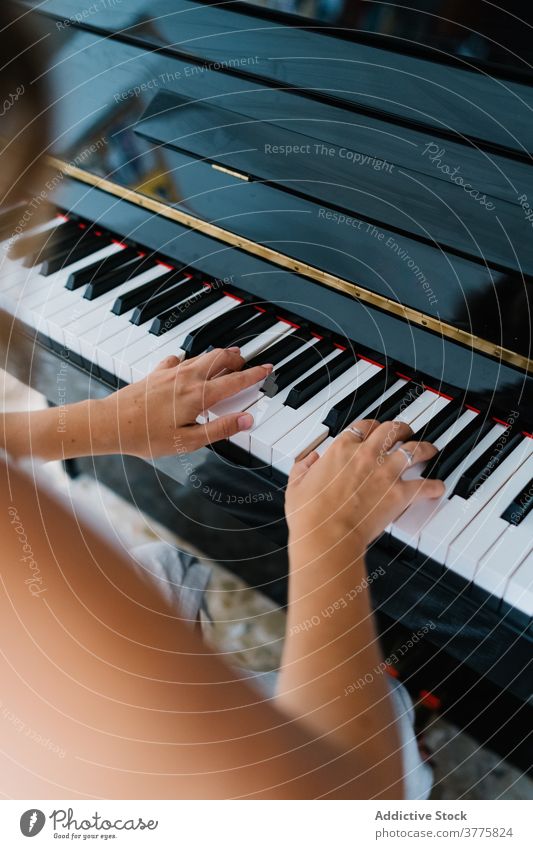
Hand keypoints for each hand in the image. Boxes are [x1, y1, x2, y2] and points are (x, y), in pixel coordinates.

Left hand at [93, 347, 271, 458]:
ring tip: (228, 358)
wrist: (110, 423)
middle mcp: (187, 379)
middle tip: (248, 362)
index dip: (254, 375)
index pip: (235, 381)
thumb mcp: (187, 442)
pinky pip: (180, 360)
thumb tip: (246, 420)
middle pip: (220, 359)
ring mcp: (170, 373)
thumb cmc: (146, 436)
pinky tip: (188, 365)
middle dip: (238, 358)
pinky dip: (192, 360)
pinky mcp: (156, 373)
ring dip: (219, 356)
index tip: (267, 369)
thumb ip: (219, 429)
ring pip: (202, 356)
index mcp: (198, 396)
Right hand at [285, 418, 444, 550]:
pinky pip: (425, 485)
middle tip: (405, 431)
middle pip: (391, 430)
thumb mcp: (296, 484)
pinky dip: (434, 486)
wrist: (326, 535)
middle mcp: (366, 454)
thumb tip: (309, 460)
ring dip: (424, 448)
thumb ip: (303, 467)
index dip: (371, 426)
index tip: (374, 430)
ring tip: (429, 449)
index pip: (363, 427)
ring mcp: (385, 472)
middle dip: (401, 428)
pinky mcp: (399, 493)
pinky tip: (438, 487)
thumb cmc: (310, 514)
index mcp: (342, 449)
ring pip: (413, 449)